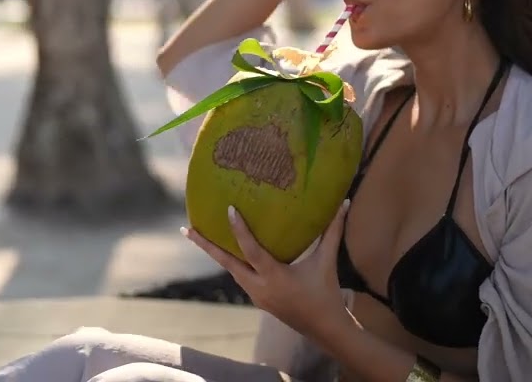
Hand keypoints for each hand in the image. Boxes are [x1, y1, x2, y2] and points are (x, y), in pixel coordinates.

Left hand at [183, 200, 353, 339]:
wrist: (325, 329)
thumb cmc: (326, 293)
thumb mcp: (327, 261)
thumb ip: (332, 231)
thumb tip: (344, 202)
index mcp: (274, 277)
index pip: (251, 251)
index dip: (239, 230)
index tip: (229, 210)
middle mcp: (259, 287)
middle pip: (226, 263)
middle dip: (206, 246)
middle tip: (187, 229)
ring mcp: (256, 295)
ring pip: (231, 270)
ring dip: (216, 254)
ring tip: (200, 236)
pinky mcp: (258, 299)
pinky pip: (240, 276)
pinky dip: (231, 262)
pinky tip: (228, 251)